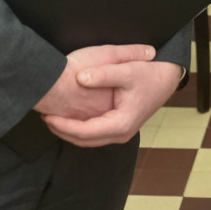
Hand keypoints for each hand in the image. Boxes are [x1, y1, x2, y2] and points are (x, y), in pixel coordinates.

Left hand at [43, 60, 182, 146]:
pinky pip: (94, 134)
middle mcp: (121, 133)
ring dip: (69, 131)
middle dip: (62, 131)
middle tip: (43, 116)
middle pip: (84, 140)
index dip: (64, 126)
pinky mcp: (118, 128)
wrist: (167, 78)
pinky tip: (67, 116)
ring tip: (50, 117)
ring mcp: (120, 133)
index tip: (47, 115)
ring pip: (88, 140)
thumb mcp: (127, 69)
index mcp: (122, 123)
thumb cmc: (149, 73)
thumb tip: (80, 78)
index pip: (85, 132)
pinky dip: (78, 128)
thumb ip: (104, 73)